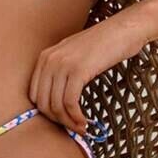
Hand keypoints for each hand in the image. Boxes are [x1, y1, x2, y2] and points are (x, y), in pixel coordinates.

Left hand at [28, 12, 150, 136]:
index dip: (47, 113)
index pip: (34, 95)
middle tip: (73, 127)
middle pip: (42, 102)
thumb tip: (58, 104)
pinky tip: (85, 122)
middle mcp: (49, 60)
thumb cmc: (103, 45)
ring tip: (81, 127)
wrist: (123, 29)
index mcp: (45, 57)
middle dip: (57, 120)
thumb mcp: (74, 55)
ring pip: (55, 105)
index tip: (62, 120)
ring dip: (68, 122)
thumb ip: (62, 73)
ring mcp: (62, 64)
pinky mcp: (78, 70)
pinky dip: (76, 116)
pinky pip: (69, 102)